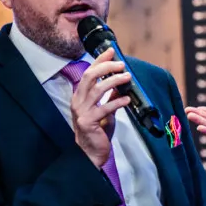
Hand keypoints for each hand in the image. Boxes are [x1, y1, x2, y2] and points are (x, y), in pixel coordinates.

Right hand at [70, 48, 131, 168]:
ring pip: (98, 89)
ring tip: (127, 77)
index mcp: (80, 96)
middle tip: (121, 64)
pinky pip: (105, 108)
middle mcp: (78, 101)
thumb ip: (110, 98)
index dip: (100, 60)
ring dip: (114, 81)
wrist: (91, 153)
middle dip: (106, 67)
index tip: (111, 51)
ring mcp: (82, 111)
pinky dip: (117, 101)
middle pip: (90, 76)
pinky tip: (127, 99)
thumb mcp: (105, 112)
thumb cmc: (96, 132)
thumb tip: (121, 86)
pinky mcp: (88, 122)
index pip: (89, 72)